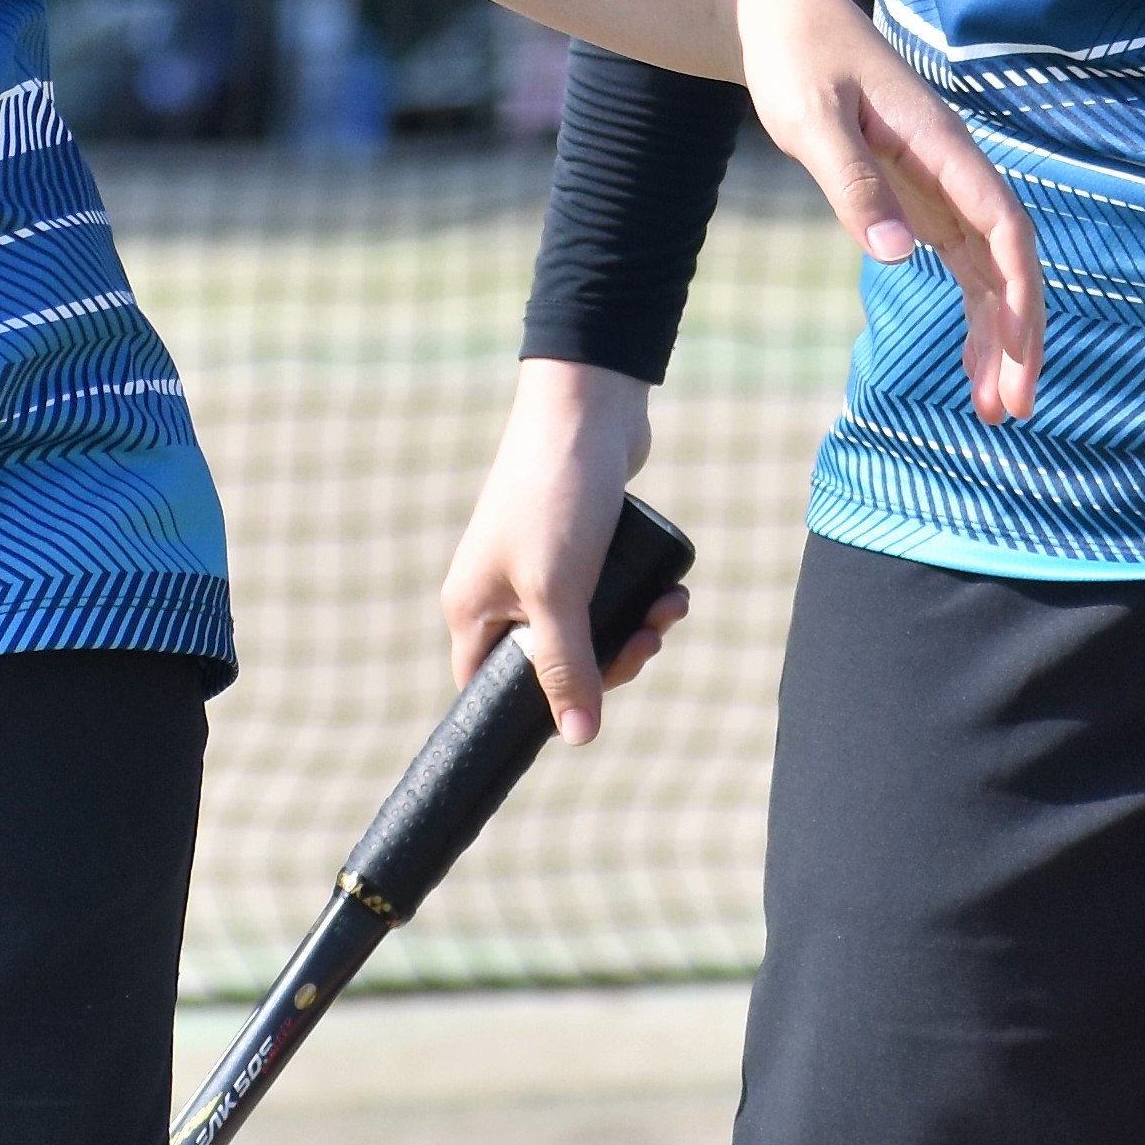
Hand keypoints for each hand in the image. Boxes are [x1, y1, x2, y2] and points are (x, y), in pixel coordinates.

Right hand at [436, 357, 693, 743]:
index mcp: (474, 608)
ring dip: (635, 629)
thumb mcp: (559, 591)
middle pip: (553, 664)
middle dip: (611, 661)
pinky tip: (669, 590)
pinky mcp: (577, 544)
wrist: (588, 407)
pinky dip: (639, 599)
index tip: (593, 704)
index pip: (488, 689)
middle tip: (649, 642)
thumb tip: (580, 737)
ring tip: (670, 609)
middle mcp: (500, 591)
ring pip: (590, 629)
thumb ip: (566, 666)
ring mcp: (539, 566)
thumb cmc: (556, 496)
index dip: (536, 710)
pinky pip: (608, 594)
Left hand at [726, 0, 1045, 422]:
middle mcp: (955, 169)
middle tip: (1013, 411)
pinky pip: (960, 265)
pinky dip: (969, 314)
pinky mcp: (920, 198)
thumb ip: (854, 186)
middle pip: (1008, 262)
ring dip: (996, 337)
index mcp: (942, 145)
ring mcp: (941, 186)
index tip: (1018, 355)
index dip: (1020, 295)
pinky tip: (968, 363)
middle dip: (1017, 336)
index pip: (1005, 228)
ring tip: (994, 409)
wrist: (780, 18)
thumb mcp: (812, 121)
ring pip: (989, 272)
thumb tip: (899, 257)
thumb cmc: (796, 59)